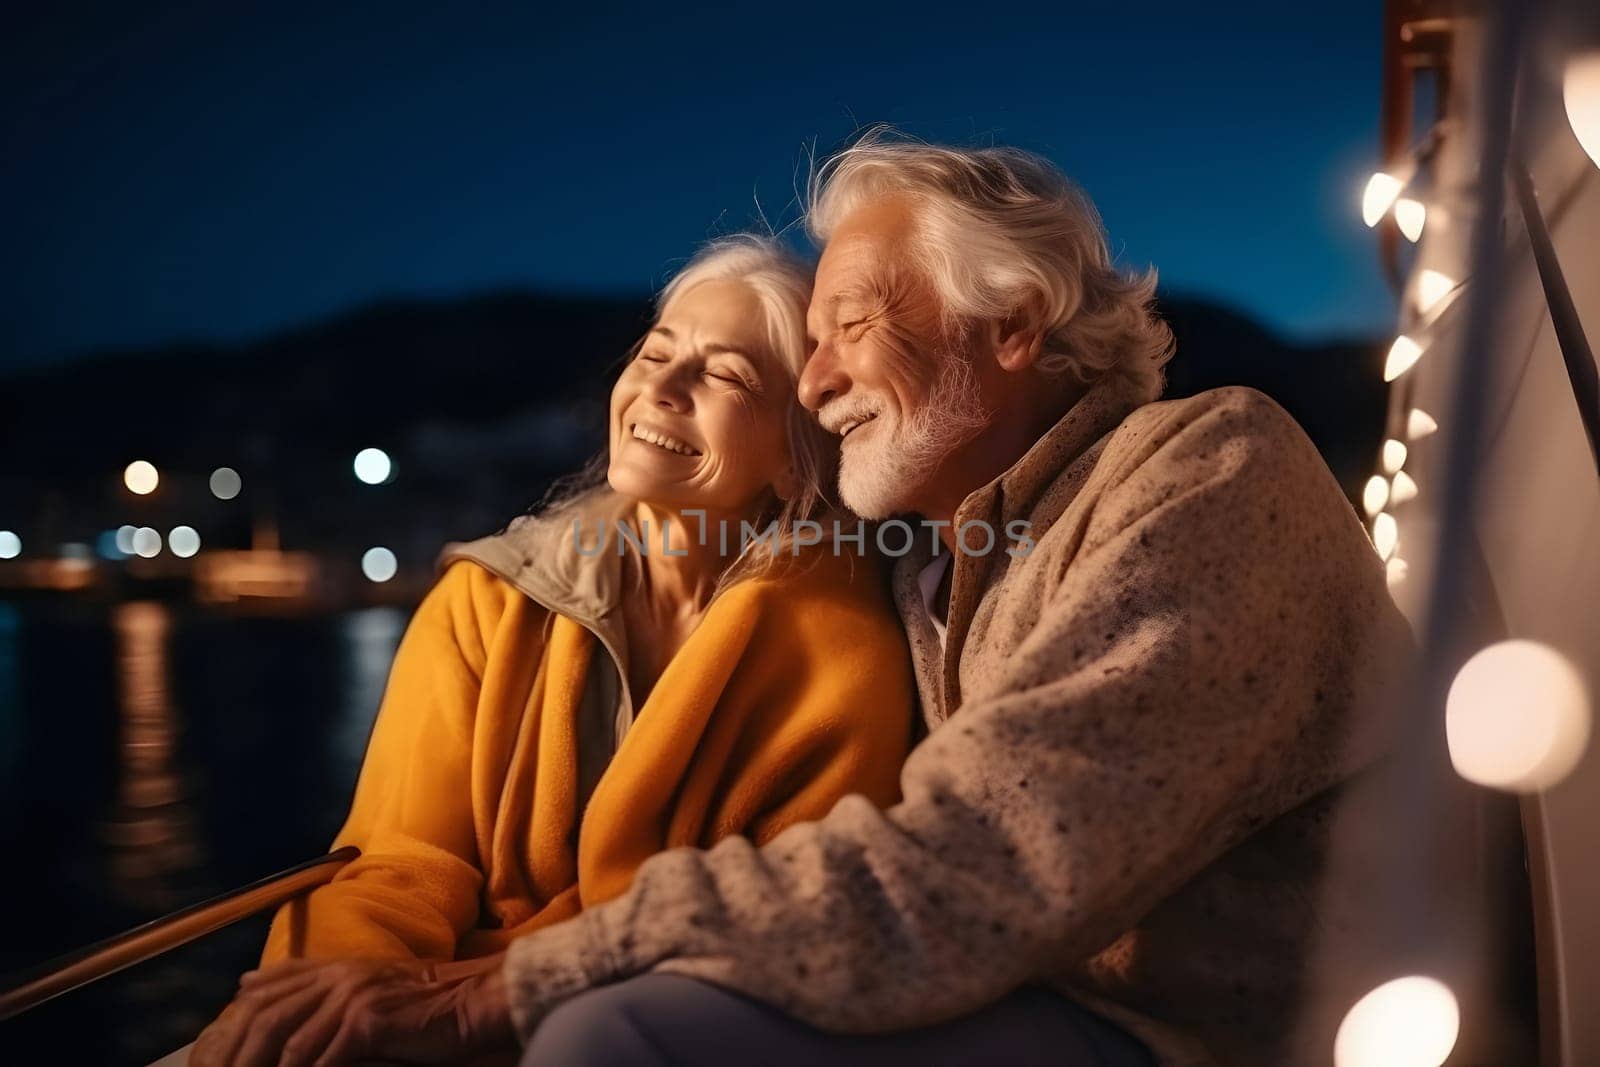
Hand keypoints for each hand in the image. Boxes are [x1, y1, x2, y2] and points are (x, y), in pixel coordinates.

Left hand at [190, 955, 514, 1065]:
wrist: (478, 1005)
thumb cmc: (430, 1009)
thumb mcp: (374, 992)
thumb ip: (328, 990)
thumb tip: (257, 986)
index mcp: (340, 967)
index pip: (271, 986)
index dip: (236, 1016)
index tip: (214, 1048)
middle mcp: (340, 975)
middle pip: (266, 1015)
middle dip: (236, 1052)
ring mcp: (352, 994)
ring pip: (286, 1041)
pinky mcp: (366, 1019)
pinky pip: (319, 1058)